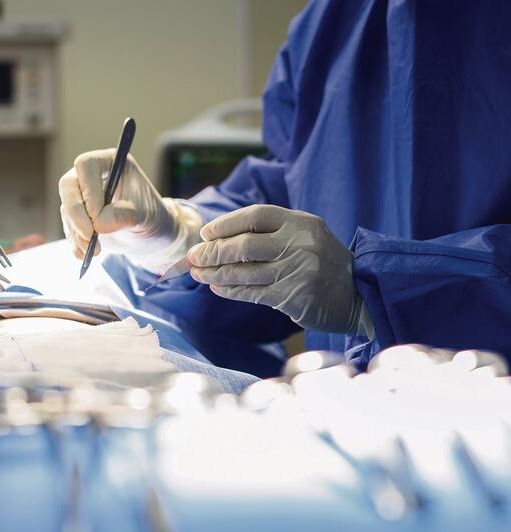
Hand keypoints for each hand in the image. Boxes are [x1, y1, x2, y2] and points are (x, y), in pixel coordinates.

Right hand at [58, 149, 201, 269]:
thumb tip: (98, 224)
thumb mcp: (144, 215)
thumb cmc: (151, 216)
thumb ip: (123, 215)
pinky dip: (75, 243)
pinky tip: (87, 254)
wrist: (149, 235)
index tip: (96, 214)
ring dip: (78, 233)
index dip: (87, 189)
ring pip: (66, 209)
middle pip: (68, 186)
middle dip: (76, 214)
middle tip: (89, 236)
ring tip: (95, 251)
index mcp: (109, 163)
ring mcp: (81, 197)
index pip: (86, 166)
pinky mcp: (76, 217)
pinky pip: (68, 228)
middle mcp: (90, 176)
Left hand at [187, 204, 371, 335]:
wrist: (360, 295)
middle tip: (194, 257)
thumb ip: (270, 235)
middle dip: (212, 252)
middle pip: (244, 244)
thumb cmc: (324, 264)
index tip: (206, 234)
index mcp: (300, 222)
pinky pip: (252, 292)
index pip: (255, 215)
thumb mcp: (305, 237)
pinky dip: (230, 290)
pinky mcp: (293, 295)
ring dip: (215, 273)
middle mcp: (299, 242)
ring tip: (197, 274)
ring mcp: (297, 269)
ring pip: (243, 271)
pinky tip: (217, 288)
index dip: (226, 224)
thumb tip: (218, 240)